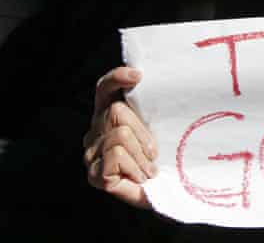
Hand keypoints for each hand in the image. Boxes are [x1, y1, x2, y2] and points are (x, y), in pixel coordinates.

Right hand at [83, 67, 156, 208]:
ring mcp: (92, 154)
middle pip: (116, 111)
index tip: (139, 76)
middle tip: (154, 151)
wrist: (167, 190)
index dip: (117, 78)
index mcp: (110, 114)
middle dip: (142, 131)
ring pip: (119, 135)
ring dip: (141, 154)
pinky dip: (134, 167)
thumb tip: (161, 82)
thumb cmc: (165, 155)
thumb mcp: (161, 126)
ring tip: (148, 167)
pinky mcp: (95, 174)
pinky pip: (115, 156)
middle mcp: (96, 131)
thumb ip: (154, 106)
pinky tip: (140, 176)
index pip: (105, 88)